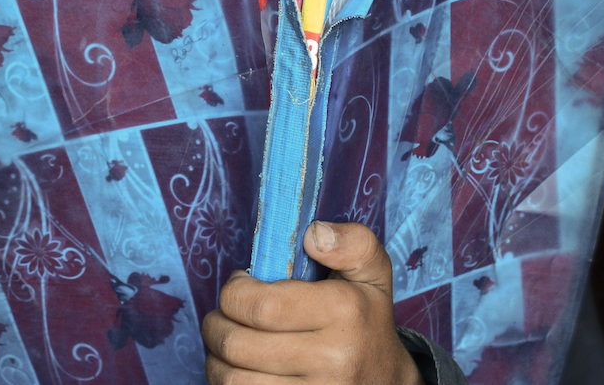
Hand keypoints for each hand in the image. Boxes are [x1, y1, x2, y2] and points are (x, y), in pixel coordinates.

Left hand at [202, 221, 422, 384]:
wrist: (387, 383)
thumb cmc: (367, 322)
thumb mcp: (372, 274)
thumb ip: (352, 242)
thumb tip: (312, 234)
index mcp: (345, 311)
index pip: (261, 305)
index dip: (234, 293)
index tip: (239, 286)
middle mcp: (332, 358)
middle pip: (238, 344)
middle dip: (216, 325)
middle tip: (222, 315)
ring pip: (232, 380)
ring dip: (216, 359)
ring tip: (227, 343)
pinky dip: (229, 383)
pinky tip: (240, 369)